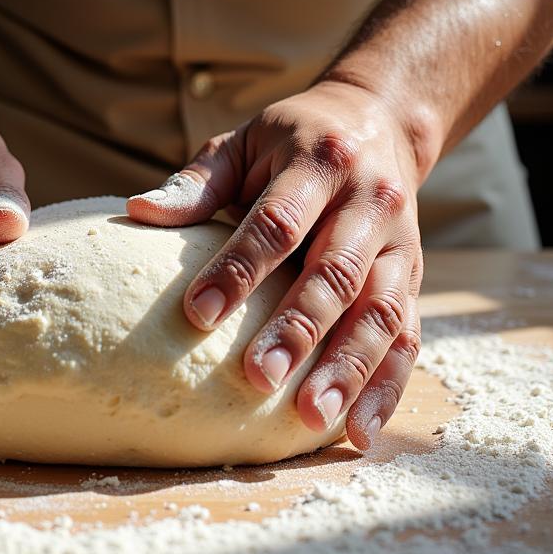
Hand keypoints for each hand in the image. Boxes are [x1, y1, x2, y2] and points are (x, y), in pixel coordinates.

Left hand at [126, 80, 425, 450]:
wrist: (378, 121)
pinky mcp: (415, 277)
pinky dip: (386, 387)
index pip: (278, 222)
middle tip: (258, 378)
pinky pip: (409, 337)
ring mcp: (401, 243)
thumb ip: (197, 182)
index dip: (239, 269)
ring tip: (310, 418)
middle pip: (335, 272)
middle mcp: (370, 202)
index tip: (196, 314)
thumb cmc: (291, 139)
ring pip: (382, 312)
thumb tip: (137, 211)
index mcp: (320, 161)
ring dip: (349, 369)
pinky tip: (359, 432)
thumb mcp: (243, 142)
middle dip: (298, 327)